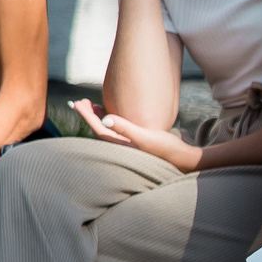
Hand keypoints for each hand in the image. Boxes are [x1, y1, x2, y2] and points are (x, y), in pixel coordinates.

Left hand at [72, 99, 201, 169]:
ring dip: (99, 117)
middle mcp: (123, 147)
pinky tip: (112, 115)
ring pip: (108, 131)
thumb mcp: (146, 137)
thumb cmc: (167, 149)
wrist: (185, 159)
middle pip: (100, 130)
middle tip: (80, 101)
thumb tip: (104, 119)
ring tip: (92, 106)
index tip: (76, 103)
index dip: (86, 115)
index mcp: (121, 146)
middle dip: (90, 115)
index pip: (98, 129)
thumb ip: (125, 128)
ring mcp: (129, 145)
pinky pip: (118, 131)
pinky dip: (112, 121)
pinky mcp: (137, 143)